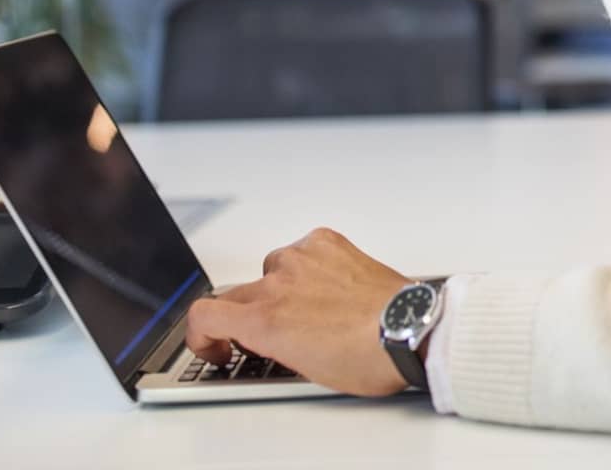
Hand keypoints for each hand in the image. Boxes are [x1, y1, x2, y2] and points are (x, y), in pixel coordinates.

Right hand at [183, 227, 410, 397]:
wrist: (408, 330)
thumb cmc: (366, 357)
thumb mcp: (302, 369)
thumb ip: (271, 345)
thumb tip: (264, 340)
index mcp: (264, 320)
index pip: (204, 315)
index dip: (202, 335)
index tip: (217, 344)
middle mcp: (277, 282)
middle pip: (235, 295)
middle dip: (244, 317)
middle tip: (268, 333)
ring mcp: (302, 258)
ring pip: (270, 270)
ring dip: (280, 289)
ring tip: (310, 309)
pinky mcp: (327, 242)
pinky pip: (302, 250)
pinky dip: (308, 266)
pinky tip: (328, 285)